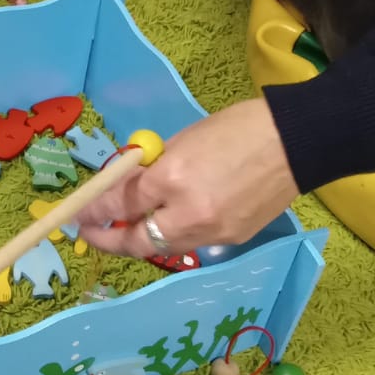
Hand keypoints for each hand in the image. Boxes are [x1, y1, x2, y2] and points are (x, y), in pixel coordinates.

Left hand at [76, 99, 299, 254]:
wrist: (296, 142)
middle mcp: (189, 213)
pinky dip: (172, 235)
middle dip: (109, 240)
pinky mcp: (232, 240)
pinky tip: (167, 224)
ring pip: (163, 246)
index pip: (122, 203)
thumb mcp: (182, 140)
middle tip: (91, 234)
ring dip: (139, 241)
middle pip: (137, 240)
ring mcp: (213, 232)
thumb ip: (151, 167)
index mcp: (172, 177)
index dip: (96, 210)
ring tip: (124, 230)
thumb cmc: (237, 128)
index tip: (79, 214)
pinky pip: (191, 243)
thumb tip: (124, 185)